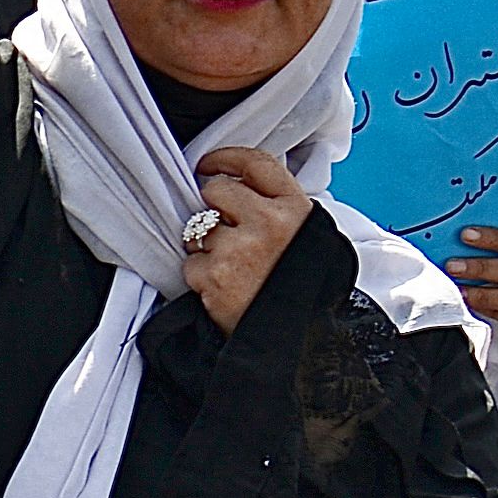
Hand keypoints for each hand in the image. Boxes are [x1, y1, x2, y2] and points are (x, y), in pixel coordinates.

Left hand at [181, 144, 311, 331]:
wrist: (302, 337)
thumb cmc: (301, 286)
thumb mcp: (306, 236)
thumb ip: (277, 206)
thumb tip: (237, 181)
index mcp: (295, 209)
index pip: (255, 163)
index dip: (226, 159)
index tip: (209, 165)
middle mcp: (269, 224)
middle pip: (217, 191)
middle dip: (213, 207)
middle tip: (224, 228)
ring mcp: (239, 250)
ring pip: (198, 228)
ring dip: (206, 244)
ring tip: (231, 265)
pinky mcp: (215, 278)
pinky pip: (191, 263)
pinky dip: (200, 274)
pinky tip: (224, 286)